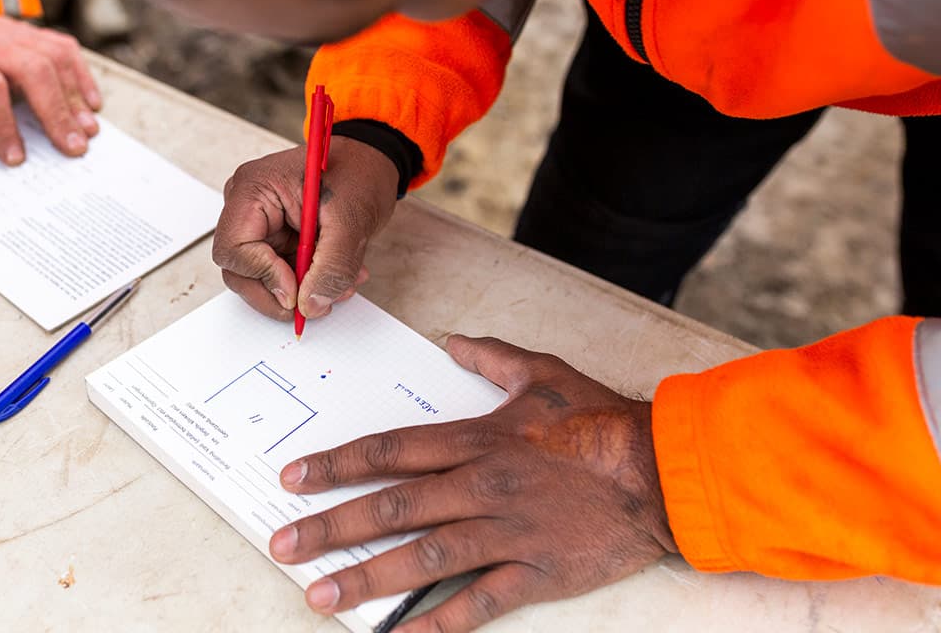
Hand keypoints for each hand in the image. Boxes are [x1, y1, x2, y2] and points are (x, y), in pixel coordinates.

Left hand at [0, 13, 101, 164]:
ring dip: (75, 96)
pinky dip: (81, 76)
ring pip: (53, 56)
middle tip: (71, 148)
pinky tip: (91, 104)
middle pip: (32, 67)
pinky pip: (63, 47)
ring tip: (87, 132)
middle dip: (55, 110)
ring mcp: (10, 31)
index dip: (3, 125)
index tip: (14, 158)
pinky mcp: (27, 32)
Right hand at [212, 137, 398, 320]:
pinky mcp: (275, 238)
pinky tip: (337, 274)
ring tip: (341, 284)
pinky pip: (281, 273)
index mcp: (254, 189)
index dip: (264, 276)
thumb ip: (332, 266)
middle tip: (318, 304)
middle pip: (240, 270)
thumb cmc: (359, 172)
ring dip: (302, 291)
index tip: (298, 292)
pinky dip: (309, 282)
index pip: (234, 249)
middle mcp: (248, 207)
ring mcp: (260, 224)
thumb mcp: (351, 220)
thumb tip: (310, 305)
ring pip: (261, 278)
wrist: (372, 163)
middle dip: (281, 293)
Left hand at [268, 335, 676, 631]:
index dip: (336, 464)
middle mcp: (480, 486)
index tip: (294, 477)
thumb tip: (452, 342)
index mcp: (477, 439)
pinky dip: (436, 625)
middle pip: (391, 507)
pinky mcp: (535, 573)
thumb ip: (490, 357)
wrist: (664, 470)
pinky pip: (477, 604)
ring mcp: (506, 532)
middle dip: (330, 526)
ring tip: (320, 595)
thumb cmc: (601, 420)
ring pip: (422, 558)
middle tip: (283, 543)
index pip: (390, 451)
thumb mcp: (541, 372)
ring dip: (366, 578)